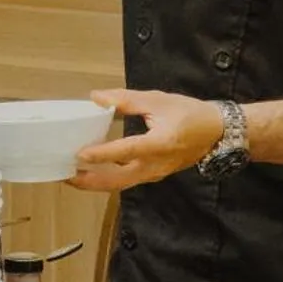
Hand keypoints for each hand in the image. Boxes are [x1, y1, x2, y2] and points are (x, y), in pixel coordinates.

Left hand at [69, 89, 225, 192]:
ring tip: (73, 176)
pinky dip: (109, 178)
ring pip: (121, 184)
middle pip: (117, 180)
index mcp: (158, 144)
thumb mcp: (158, 101)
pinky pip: (128, 180)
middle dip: (89, 181)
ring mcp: (155, 173)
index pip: (124, 151)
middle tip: (65, 176)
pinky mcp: (155, 174)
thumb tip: (96, 97)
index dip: (102, 154)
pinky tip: (94, 170)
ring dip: (96, 182)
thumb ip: (125, 100)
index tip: (80, 154)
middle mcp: (155, 165)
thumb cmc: (190, 114)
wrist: (218, 133)